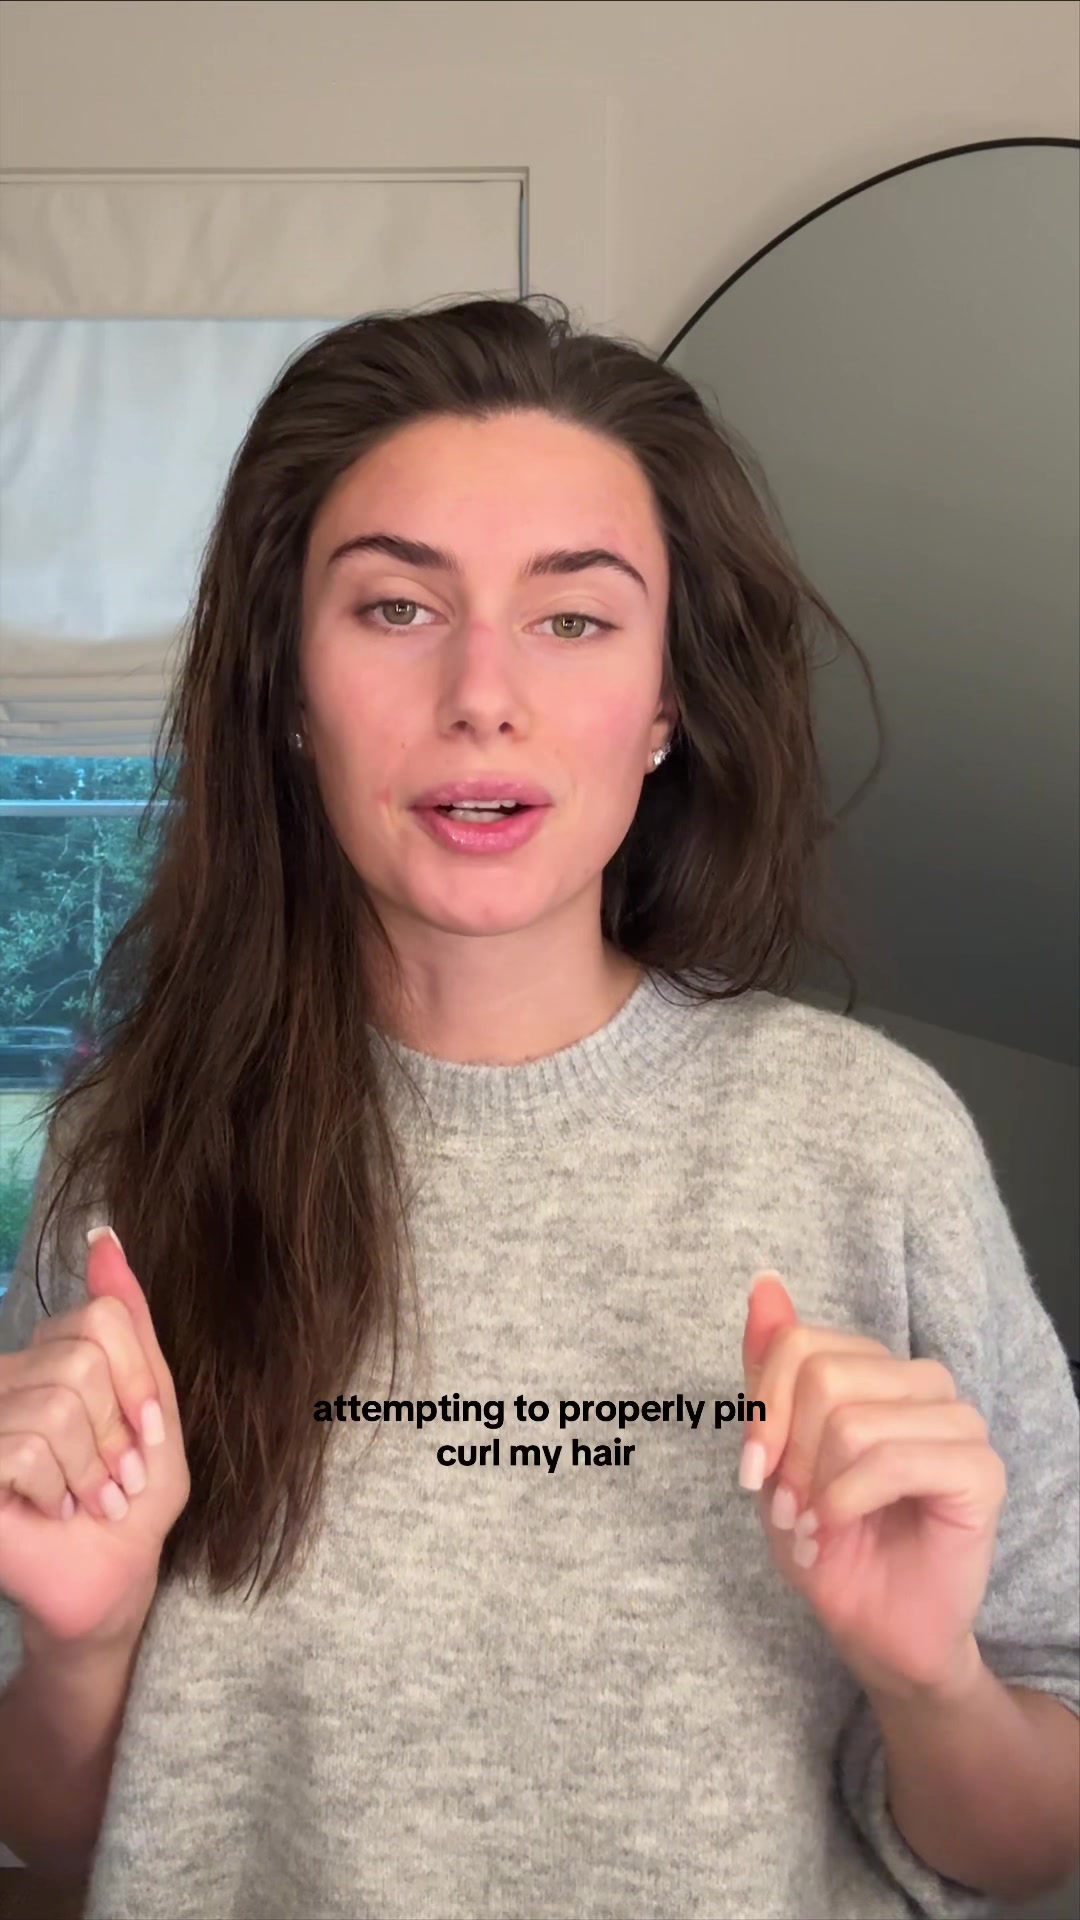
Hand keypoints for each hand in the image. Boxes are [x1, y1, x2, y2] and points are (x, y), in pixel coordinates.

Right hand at [0, 1228, 190, 1647]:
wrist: (110, 1580)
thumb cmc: (133, 1497)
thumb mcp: (154, 1405)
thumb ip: (131, 1325)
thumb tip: (104, 1235)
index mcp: (52, 1355)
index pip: (102, 1315)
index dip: (136, 1381)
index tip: (143, 1435)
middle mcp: (7, 1376)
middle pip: (82, 1360)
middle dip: (116, 1431)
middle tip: (114, 1478)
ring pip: (57, 1404)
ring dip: (89, 1468)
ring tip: (87, 1501)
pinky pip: (24, 1448)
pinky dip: (56, 1488)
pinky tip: (50, 1512)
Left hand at [740, 1272, 1006, 1701]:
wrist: (873, 1630)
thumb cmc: (829, 1543)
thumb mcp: (776, 1454)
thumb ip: (770, 1371)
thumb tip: (764, 1283)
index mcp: (875, 1370)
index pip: (800, 1340)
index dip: (764, 1408)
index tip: (752, 1472)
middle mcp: (921, 1384)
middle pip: (823, 1375)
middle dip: (789, 1452)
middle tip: (791, 1507)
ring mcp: (957, 1423)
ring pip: (853, 1420)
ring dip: (816, 1486)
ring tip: (817, 1525)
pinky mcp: (980, 1470)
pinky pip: (892, 1461)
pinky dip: (847, 1502)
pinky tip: (838, 1530)